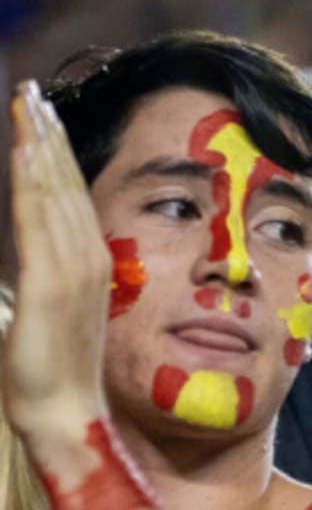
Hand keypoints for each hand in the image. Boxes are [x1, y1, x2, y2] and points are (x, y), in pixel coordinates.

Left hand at [4, 80, 110, 441]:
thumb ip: (40, 287)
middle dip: (48, 138)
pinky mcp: (49, 282)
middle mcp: (88, 262)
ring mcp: (72, 271)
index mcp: (89, 270)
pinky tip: (24, 145)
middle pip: (66, 187)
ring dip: (40, 145)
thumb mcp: (44, 319)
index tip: (42, 119)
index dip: (56, 158)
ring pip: (54, 193)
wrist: (64, 415)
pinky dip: (33, 177)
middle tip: (34, 94)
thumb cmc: (52, 379)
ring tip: (29, 103)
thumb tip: (24, 278)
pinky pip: (39, 217)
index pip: (71, 201)